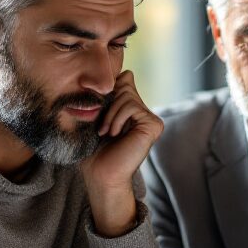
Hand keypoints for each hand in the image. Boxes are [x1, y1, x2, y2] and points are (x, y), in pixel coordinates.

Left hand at [79, 70, 162, 236]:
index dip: (108, 91)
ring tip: (106, 132)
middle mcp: (143, 113)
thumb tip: (126, 72)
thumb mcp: (96, 115)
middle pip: (125, 84)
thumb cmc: (93, 150)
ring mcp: (151, 119)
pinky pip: (133, 105)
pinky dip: (118, 117)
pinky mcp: (154, 125)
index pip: (122, 79)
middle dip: (107, 102)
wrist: (100, 175)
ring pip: (127, 95)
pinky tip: (115, 134)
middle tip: (101, 126)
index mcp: (131, 109)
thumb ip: (108, 94)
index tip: (98, 115)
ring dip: (110, 113)